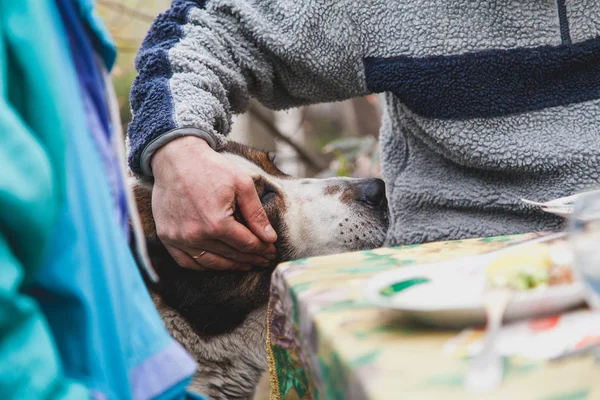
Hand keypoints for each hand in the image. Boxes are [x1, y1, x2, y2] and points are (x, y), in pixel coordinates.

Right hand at [150, 136, 276, 269]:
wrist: (176, 158)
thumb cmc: (211, 168)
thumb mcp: (241, 185)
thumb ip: (256, 214)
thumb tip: (270, 238)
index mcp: (217, 223)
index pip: (246, 244)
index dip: (262, 249)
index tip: (272, 252)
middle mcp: (196, 235)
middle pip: (231, 255)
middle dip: (251, 258)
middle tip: (263, 260)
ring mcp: (179, 238)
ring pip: (211, 263)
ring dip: (230, 266)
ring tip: (245, 264)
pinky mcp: (166, 236)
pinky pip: (186, 262)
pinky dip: (203, 266)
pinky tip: (217, 264)